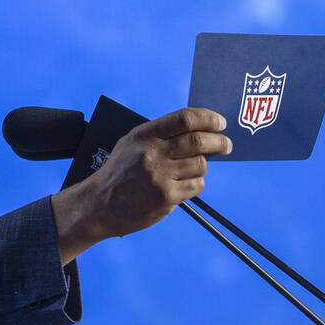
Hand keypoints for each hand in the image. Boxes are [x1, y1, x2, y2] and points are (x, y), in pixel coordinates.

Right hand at [51, 107, 230, 263]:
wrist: (98, 205)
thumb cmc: (119, 173)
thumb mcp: (132, 144)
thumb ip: (160, 135)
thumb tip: (199, 130)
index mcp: (144, 135)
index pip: (185, 119)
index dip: (208, 119)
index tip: (220, 123)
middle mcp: (152, 154)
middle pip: (199, 142)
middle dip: (219, 142)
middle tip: (226, 145)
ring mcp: (160, 176)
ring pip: (201, 165)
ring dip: (202, 166)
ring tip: (193, 169)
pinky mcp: (166, 197)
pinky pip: (196, 186)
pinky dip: (196, 184)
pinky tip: (183, 185)